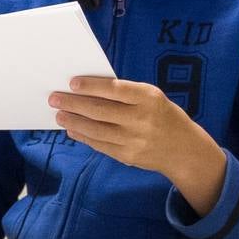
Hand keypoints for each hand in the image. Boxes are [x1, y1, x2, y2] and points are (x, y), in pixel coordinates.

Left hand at [50, 76, 225, 215]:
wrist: (184, 149)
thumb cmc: (163, 115)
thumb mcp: (151, 97)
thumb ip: (124, 93)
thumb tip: (87, 89)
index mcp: (149, 98)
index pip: (114, 89)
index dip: (91, 86)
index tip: (72, 83)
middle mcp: (142, 119)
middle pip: (100, 110)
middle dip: (73, 104)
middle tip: (54, 98)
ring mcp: (134, 140)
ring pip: (96, 129)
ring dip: (73, 121)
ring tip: (59, 114)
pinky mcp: (128, 156)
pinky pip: (100, 145)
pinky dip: (83, 136)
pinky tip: (72, 130)